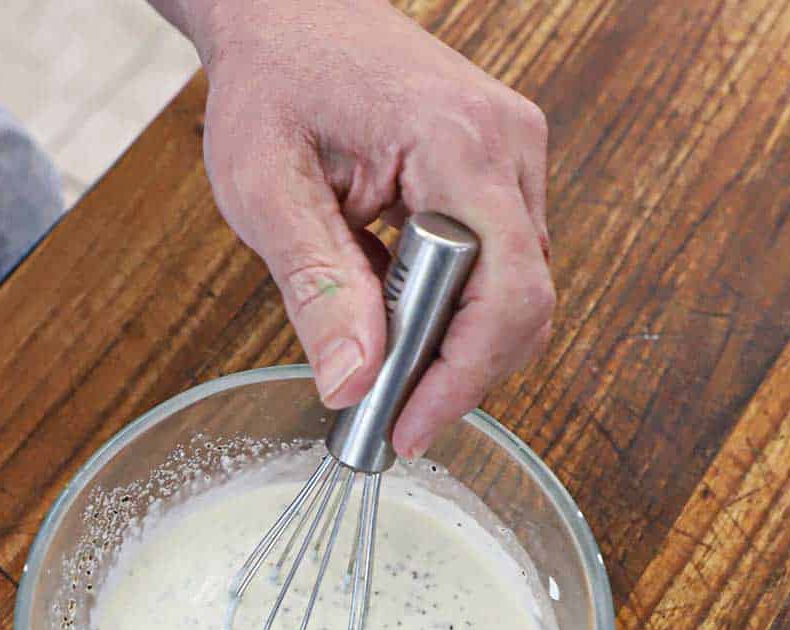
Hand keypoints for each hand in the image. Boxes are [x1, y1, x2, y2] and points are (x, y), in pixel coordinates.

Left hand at [158, 0, 553, 456]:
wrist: (289, 14)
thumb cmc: (274, 80)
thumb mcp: (266, 187)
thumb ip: (315, 286)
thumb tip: (352, 384)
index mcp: (460, 142)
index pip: (506, 292)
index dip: (461, 378)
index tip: (406, 428)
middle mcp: (509, 148)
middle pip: (523, 304)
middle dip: (457, 373)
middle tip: (384, 412)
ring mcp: (514, 161)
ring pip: (516, 295)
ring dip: (453, 347)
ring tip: (382, 364)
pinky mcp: (502, 176)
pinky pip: (499, 270)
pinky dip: (451, 313)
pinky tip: (396, 317)